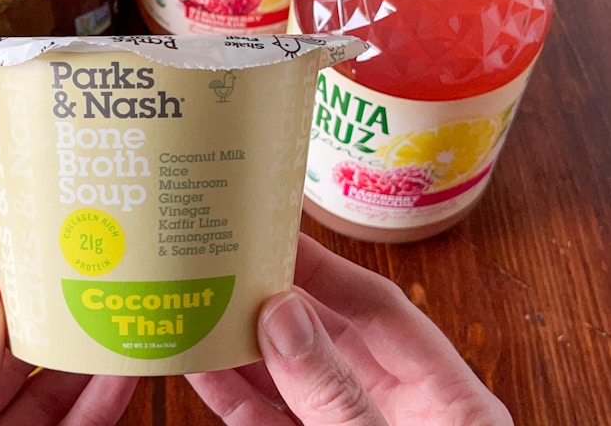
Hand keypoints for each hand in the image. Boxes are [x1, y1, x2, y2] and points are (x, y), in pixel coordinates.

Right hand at [187, 233, 512, 424]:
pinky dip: (230, 393)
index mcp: (447, 399)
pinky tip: (198, 362)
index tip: (276, 236)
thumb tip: (285, 317)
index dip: (326, 268)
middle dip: (274, 300)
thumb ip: (336, 393)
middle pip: (327, 336)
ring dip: (242, 341)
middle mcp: (394, 409)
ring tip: (198, 301)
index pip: (380, 310)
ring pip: (287, 376)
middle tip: (225, 261)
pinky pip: (265, 419)